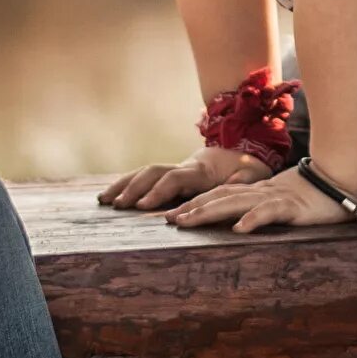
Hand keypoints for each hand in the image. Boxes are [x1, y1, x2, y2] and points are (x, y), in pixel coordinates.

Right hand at [97, 145, 270, 209]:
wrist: (243, 151)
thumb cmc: (248, 168)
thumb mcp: (252, 174)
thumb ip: (243, 181)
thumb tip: (238, 185)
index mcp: (201, 170)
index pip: (175, 179)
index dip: (158, 192)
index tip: (143, 206)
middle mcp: (184, 167)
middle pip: (153, 172)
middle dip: (133, 188)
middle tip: (117, 205)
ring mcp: (175, 169)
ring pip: (144, 172)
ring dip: (124, 185)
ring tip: (103, 200)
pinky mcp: (170, 175)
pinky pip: (145, 177)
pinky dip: (126, 184)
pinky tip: (110, 196)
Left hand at [167, 165, 353, 233]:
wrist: (343, 180)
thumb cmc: (314, 194)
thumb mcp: (281, 201)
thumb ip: (261, 206)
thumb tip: (239, 220)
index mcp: (255, 192)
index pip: (219, 195)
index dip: (195, 202)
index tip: (172, 214)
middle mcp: (259, 192)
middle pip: (220, 197)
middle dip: (193, 208)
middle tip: (168, 219)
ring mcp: (275, 198)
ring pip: (236, 203)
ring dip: (210, 212)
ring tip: (188, 221)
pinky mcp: (292, 207)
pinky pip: (270, 212)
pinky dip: (253, 219)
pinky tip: (238, 229)